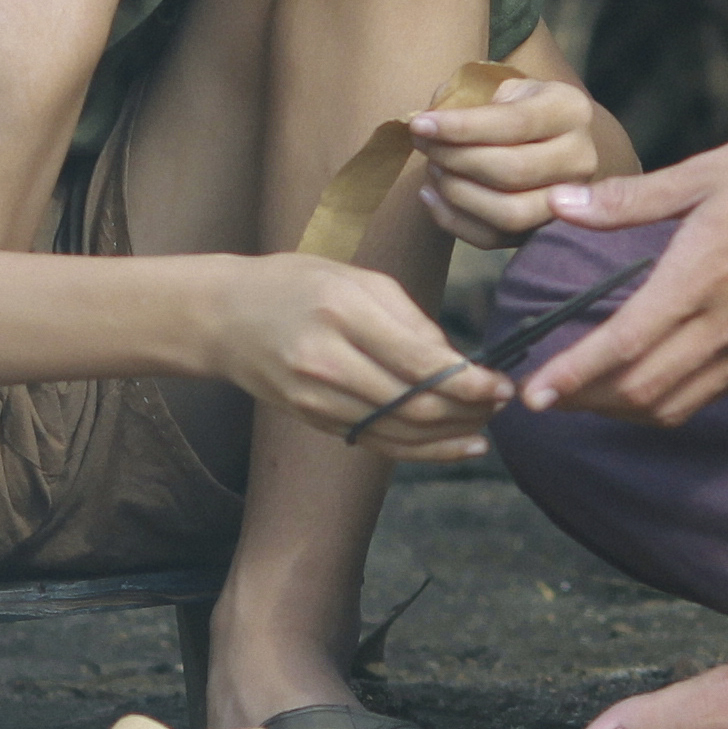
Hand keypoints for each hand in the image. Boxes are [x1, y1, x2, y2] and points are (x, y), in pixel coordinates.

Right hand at [216, 254, 502, 458]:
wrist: (224, 317)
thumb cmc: (296, 285)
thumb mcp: (356, 279)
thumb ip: (411, 320)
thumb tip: (458, 363)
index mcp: (343, 312)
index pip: (420, 363)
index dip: (470, 383)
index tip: (502, 384)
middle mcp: (327, 362)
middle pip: (414, 406)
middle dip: (469, 412)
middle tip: (503, 405)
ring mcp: (317, 398)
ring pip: (399, 433)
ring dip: (451, 437)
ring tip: (485, 428)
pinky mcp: (314, 420)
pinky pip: (378, 442)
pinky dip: (421, 449)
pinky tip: (455, 445)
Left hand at [408, 76, 612, 246]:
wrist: (550, 138)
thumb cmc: (516, 108)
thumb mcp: (501, 88)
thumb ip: (468, 98)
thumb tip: (427, 124)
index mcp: (570, 110)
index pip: (514, 123)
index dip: (461, 126)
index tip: (419, 124)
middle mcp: (581, 157)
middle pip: (511, 170)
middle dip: (455, 158)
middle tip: (425, 146)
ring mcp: (569, 202)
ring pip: (508, 212)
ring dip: (456, 192)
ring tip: (432, 168)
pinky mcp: (545, 231)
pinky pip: (494, 238)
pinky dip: (452, 220)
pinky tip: (431, 195)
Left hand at [517, 132, 727, 428]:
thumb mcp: (705, 172)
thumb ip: (630, 199)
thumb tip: (562, 202)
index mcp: (699, 278)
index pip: (622, 346)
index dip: (573, 376)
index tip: (533, 395)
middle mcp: (725, 326)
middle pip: (640, 392)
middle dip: (585, 401)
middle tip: (542, 396)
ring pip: (674, 405)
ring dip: (622, 410)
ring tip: (583, 396)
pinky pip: (707, 395)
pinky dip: (664, 402)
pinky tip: (642, 383)